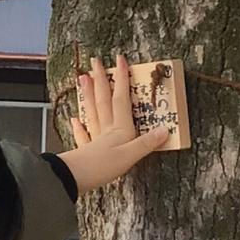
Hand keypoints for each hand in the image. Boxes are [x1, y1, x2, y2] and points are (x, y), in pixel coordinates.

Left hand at [57, 52, 170, 193]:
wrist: (76, 179)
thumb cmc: (103, 167)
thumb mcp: (130, 156)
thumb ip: (146, 143)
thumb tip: (164, 130)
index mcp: (119, 129)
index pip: (121, 99)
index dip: (121, 79)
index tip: (119, 59)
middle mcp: (106, 129)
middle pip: (103, 100)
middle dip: (100, 80)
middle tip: (94, 61)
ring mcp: (94, 139)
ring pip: (92, 112)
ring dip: (88, 95)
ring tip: (82, 79)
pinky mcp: (85, 152)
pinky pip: (83, 136)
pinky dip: (80, 127)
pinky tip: (75, 119)